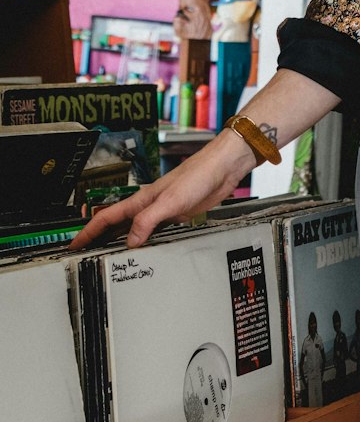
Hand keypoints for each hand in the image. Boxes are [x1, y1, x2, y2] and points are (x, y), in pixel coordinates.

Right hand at [69, 132, 251, 251]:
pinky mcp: (176, 214)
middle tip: (85, 252)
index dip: (88, 232)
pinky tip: (145, 247)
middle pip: (116, 224)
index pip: (106, 218)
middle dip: (98, 238)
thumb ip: (148, 220)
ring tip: (107, 253)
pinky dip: (144, 240)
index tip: (74, 243)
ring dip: (119, 240)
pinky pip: (153, 231)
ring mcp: (161, 210)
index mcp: (141, 200)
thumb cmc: (198, 175)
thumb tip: (131, 240)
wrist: (222, 168)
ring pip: (133, 228)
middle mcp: (148, 205)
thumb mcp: (170, 201)